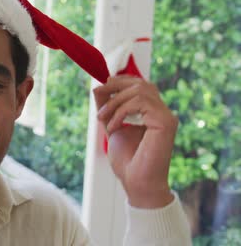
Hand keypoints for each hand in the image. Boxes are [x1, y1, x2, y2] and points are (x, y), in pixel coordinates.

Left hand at [93, 76, 176, 208]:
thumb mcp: (112, 126)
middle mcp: (163, 113)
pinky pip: (140, 103)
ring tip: (102, 118)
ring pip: (140, 91)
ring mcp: (166, 117)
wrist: (137, 183)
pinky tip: (113, 127)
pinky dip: (121, 111)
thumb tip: (98, 86)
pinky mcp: (166, 122)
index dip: (121, 81)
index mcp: (153, 113)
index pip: (141, 85)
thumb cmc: (127, 161)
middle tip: (98, 94)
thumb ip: (108, 107)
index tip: (102, 85)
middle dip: (116, 85)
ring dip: (115, 101)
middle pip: (142, 83)